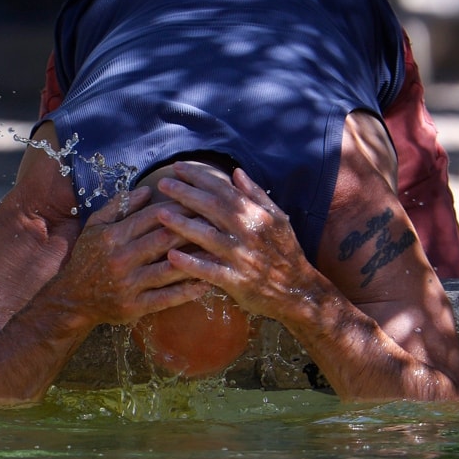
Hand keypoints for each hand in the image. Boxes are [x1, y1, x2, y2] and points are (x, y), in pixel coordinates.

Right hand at [47, 187, 210, 326]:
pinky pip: (166, 298)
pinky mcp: (134, 307)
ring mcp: (128, 285)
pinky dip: (187, 291)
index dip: (178, 208)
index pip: (152, 217)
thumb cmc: (87, 258)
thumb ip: (119, 206)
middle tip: (217, 223)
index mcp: (112, 236)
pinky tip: (206, 283)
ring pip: (169, 269)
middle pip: (164, 240)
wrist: (71, 299)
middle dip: (193, 229)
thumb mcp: (95, 226)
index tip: (199, 202)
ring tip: (219, 252)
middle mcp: (120, 259)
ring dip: (196, 260)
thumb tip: (147, 190)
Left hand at [155, 163, 327, 319]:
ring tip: (160, 214)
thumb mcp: (278, 219)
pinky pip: (210, 270)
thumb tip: (236, 172)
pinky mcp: (236, 280)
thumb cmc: (285, 252)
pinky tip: (172, 256)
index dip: (200, 177)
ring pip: (208, 236)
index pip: (224, 189)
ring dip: (183, 224)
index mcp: (257, 215)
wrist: (298, 290)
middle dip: (185, 193)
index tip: (179, 167)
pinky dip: (191, 264)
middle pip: (212, 208)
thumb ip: (256, 194)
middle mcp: (248, 232)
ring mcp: (241, 257)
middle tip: (162, 184)